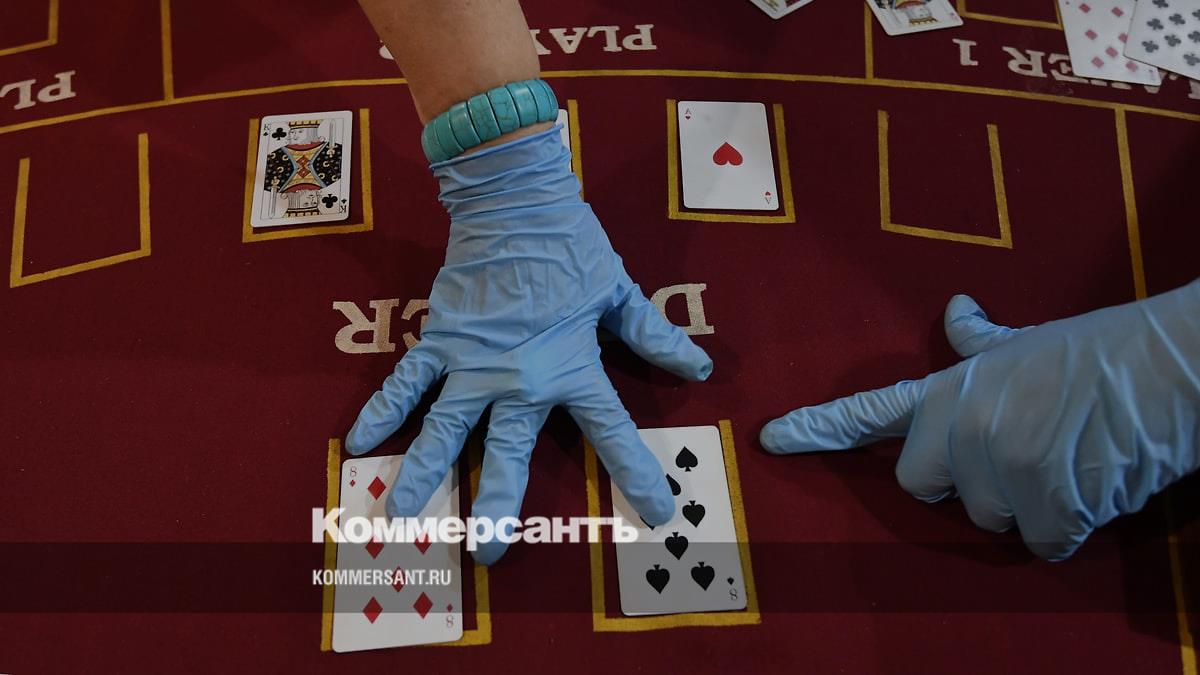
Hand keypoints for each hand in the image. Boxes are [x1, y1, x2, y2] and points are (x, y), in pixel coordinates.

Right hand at [346, 129, 711, 564]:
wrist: (514, 200)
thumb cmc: (572, 246)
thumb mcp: (619, 292)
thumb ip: (654, 337)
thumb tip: (699, 369)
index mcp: (572, 368)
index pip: (611, 431)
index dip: (637, 474)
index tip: (657, 513)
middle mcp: (520, 378)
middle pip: (510, 453)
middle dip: (501, 507)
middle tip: (488, 555)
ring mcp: (473, 363)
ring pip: (448, 430)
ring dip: (427, 475)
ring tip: (404, 519)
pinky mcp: (440, 341)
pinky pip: (408, 382)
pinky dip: (384, 410)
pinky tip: (360, 444)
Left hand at [760, 281, 1199, 559]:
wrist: (1170, 365)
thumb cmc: (1100, 351)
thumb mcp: (1028, 342)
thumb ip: (979, 344)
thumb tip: (954, 311)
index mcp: (949, 389)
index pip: (868, 412)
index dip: (819, 430)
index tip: (774, 439)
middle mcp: (960, 429)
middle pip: (926, 491)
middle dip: (966, 485)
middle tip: (1019, 452)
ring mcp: (1000, 468)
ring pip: (991, 521)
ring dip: (1026, 505)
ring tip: (1067, 458)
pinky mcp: (1045, 505)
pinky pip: (1042, 543)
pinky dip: (1069, 527)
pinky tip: (1092, 485)